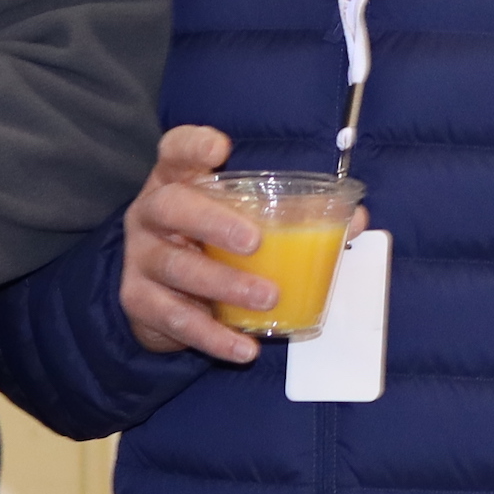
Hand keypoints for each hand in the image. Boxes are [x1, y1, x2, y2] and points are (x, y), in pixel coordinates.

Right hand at [117, 128, 294, 362]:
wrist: (156, 294)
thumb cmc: (208, 243)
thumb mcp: (239, 220)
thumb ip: (293, 215)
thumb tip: (354, 221)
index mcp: (176, 181)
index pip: (174, 150)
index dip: (192, 146)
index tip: (220, 148)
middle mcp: (151, 213)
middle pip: (171, 207)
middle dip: (212, 222)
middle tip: (254, 241)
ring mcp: (141, 258)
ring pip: (176, 268)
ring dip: (224, 284)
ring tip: (268, 297)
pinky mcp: (139, 301)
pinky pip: (177, 320)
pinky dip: (213, 336)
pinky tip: (244, 347)